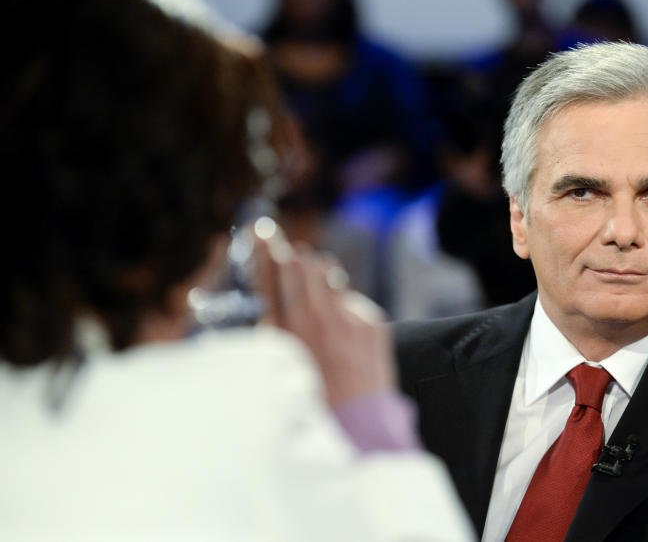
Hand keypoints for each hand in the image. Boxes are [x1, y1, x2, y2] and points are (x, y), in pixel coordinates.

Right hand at [250, 220, 394, 405]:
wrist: (358, 429)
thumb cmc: (311, 405)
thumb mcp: (278, 369)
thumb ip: (269, 330)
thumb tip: (264, 301)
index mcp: (286, 332)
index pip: (272, 273)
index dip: (266, 248)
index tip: (262, 232)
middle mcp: (316, 319)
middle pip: (302, 264)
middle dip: (294, 260)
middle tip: (290, 263)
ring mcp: (348, 318)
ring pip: (328, 274)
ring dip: (318, 278)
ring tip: (315, 298)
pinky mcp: (372, 323)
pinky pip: (352, 299)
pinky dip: (343, 307)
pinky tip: (340, 332)